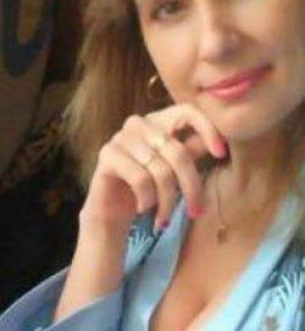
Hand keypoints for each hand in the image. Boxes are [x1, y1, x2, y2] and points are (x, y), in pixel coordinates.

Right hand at [79, 103, 226, 231]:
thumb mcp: (174, 170)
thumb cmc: (146, 189)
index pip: (188, 111)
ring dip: (167, 201)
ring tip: (164, 219)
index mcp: (158, 121)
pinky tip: (144, 209)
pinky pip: (140, 179)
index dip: (208, 129)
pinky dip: (147, 199)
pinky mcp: (107, 156)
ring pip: (160, 170)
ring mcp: (120, 138)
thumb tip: (221, 140)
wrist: (111, 212)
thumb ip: (192, 150)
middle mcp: (138, 124)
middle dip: (191, 187)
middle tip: (196, 212)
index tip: (221, 154)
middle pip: (177, 151)